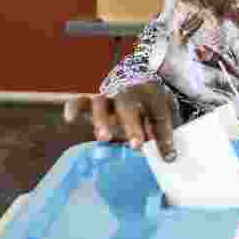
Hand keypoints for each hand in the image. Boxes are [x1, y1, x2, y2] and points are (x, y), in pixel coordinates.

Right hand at [64, 82, 181, 160]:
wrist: (140, 82)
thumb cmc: (154, 105)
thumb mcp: (165, 115)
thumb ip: (164, 132)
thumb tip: (168, 156)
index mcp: (152, 90)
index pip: (157, 111)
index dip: (162, 132)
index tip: (168, 153)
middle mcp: (128, 90)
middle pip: (128, 106)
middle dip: (132, 126)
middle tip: (137, 145)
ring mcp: (109, 95)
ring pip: (102, 103)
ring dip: (102, 120)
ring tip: (104, 137)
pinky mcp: (93, 102)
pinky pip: (80, 101)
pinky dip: (74, 108)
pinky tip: (70, 118)